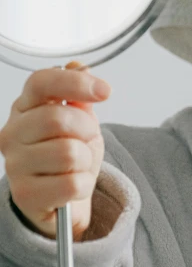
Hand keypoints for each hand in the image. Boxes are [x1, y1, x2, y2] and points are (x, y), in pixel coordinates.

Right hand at [0, 61, 111, 238]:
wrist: (61, 200)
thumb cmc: (68, 157)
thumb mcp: (79, 122)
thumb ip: (79, 97)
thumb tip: (79, 66)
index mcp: (24, 107)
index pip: (42, 82)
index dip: (76, 82)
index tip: (103, 91)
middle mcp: (12, 133)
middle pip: (59, 118)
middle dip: (87, 130)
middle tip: (86, 140)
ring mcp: (15, 164)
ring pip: (69, 153)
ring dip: (85, 160)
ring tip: (77, 165)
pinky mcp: (25, 195)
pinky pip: (71, 184)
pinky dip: (83, 185)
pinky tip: (72, 185)